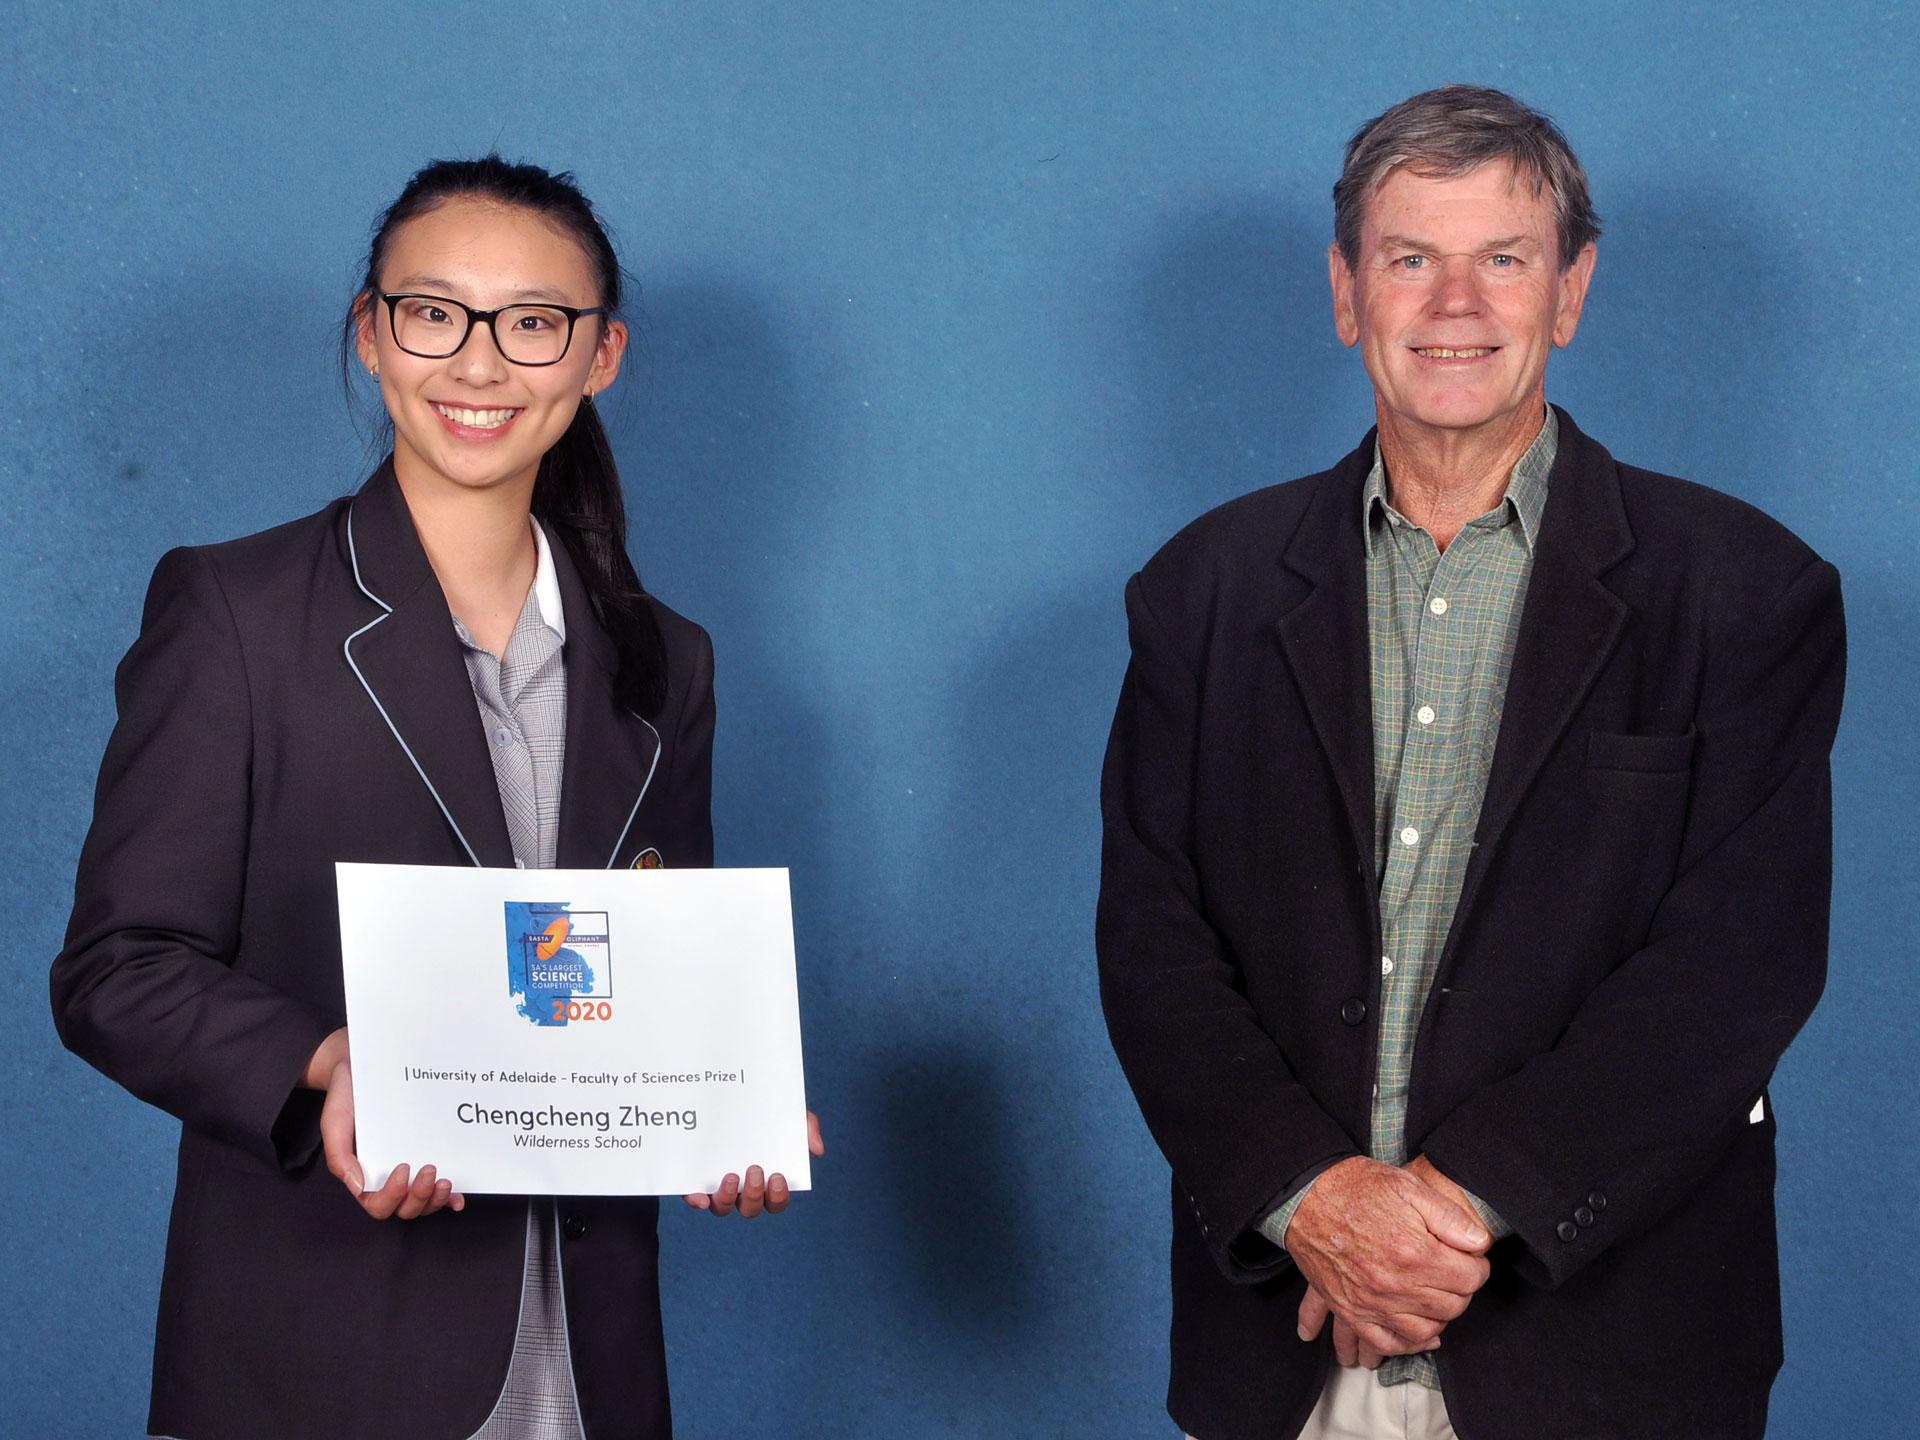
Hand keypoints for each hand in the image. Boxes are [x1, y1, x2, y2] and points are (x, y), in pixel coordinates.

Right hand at [308, 1028, 463, 1220]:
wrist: (362, 1065)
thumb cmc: (347, 1097)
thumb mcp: (335, 1124)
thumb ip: (340, 1156)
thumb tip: (359, 1186)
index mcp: (364, 1174)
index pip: (378, 1204)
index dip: (392, 1196)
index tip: (403, 1168)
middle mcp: (388, 1176)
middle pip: (405, 1208)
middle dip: (418, 1198)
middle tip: (429, 1170)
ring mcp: (410, 1168)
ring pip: (423, 1202)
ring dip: (435, 1200)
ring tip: (444, 1182)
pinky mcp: (427, 1154)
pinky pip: (439, 1186)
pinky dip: (449, 1198)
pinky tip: (458, 1197)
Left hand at [684, 1110, 823, 1217]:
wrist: (725, 1092)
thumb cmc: (762, 1111)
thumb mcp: (788, 1114)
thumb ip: (806, 1128)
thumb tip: (817, 1150)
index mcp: (765, 1178)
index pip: (774, 1201)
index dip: (777, 1197)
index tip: (778, 1177)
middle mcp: (741, 1187)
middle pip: (750, 1208)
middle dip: (754, 1194)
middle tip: (755, 1170)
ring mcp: (716, 1184)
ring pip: (722, 1207)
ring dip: (727, 1199)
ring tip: (730, 1176)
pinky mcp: (693, 1177)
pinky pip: (693, 1197)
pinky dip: (696, 1201)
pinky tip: (701, 1197)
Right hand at [1287, 1156, 1489, 1354]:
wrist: (1305, 1196)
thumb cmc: (1355, 1188)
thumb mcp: (1408, 1186)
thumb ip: (1450, 1216)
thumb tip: (1480, 1243)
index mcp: (1414, 1252)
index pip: (1470, 1278)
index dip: (1478, 1265)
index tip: (1472, 1258)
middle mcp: (1394, 1284)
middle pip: (1452, 1306)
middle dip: (1461, 1290)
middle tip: (1455, 1273)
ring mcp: (1371, 1302)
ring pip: (1424, 1331)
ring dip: (1439, 1318)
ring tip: (1439, 1299)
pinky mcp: (1350, 1309)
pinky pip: (1385, 1343)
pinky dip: (1405, 1345)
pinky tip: (1417, 1334)